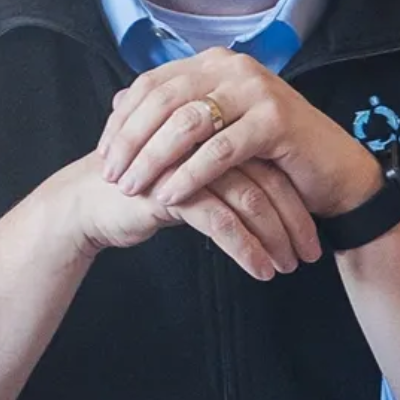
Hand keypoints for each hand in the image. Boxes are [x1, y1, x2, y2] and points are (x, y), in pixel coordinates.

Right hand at [42, 149, 322, 280]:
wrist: (88, 203)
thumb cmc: (141, 190)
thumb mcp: (190, 176)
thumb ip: (224, 173)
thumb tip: (269, 194)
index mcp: (215, 129)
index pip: (270, 161)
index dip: (295, 197)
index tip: (310, 233)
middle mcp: (207, 140)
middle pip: (268, 177)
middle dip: (294, 220)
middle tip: (309, 253)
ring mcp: (189, 162)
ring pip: (250, 199)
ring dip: (275, 237)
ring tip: (288, 266)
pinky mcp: (173, 190)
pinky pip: (222, 222)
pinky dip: (246, 249)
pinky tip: (260, 270)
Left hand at [95, 52, 382, 222]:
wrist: (332, 172)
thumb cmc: (270, 154)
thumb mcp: (216, 127)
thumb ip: (174, 112)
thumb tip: (117, 101)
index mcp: (214, 63)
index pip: (152, 84)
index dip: (122, 120)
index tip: (102, 154)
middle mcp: (233, 67)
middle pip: (162, 100)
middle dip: (131, 141)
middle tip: (111, 175)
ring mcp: (256, 89)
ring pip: (186, 124)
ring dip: (153, 159)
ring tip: (133, 189)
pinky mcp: (275, 120)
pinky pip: (219, 150)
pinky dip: (189, 175)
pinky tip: (169, 197)